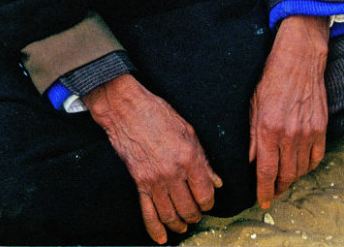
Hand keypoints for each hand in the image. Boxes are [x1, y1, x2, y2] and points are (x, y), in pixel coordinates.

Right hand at [83, 74, 221, 243]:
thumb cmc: (158, 113)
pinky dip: (155, 229)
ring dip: (179, 225)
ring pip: (170, 215)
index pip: (205, 193)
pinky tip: (162, 238)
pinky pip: (148, 212)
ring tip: (183, 226)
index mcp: (189, 157)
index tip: (208, 202)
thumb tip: (216, 181)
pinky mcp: (139, 182)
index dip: (209, 202)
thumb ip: (203, 159)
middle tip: (196, 214)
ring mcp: (155, 180)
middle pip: (189, 208)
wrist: (127, 109)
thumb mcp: (188, 131)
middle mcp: (173, 172)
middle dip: (195, 215)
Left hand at [249, 15, 328, 208]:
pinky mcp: (321, 127)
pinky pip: (317, 157)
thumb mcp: (252, 105)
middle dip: (277, 188)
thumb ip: (251, 136)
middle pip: (285, 175)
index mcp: (268, 129)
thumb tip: (249, 160)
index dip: (263, 190)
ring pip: (301, 169)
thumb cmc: (271, 78)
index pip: (266, 171)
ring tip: (284, 179)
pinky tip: (301, 165)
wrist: (299, 58)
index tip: (262, 201)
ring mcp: (307, 132)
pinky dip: (308, 166)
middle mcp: (288, 135)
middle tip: (272, 192)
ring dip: (292, 178)